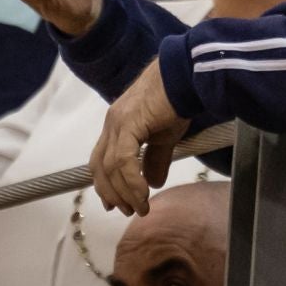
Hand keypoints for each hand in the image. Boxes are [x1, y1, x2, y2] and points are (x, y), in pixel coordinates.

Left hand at [91, 63, 187, 216]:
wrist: (186, 75)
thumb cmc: (178, 99)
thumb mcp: (166, 136)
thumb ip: (156, 159)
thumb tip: (154, 182)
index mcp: (118, 124)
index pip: (102, 160)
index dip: (107, 184)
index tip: (117, 204)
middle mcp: (112, 124)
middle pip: (100, 167)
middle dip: (112, 193)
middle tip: (127, 211)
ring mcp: (117, 123)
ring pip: (110, 167)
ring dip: (124, 192)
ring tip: (140, 207)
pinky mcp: (128, 123)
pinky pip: (123, 160)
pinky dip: (132, 181)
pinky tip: (143, 193)